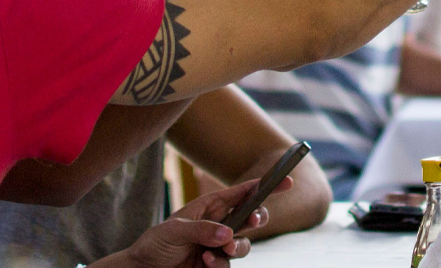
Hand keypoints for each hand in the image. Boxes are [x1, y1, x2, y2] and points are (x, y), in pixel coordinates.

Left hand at [95, 177, 289, 267]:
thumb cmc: (155, 243)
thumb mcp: (173, 230)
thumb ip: (202, 229)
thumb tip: (228, 233)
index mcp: (210, 206)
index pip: (241, 193)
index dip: (263, 185)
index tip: (285, 181)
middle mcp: (219, 225)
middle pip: (251, 218)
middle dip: (257, 218)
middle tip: (253, 221)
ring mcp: (219, 246)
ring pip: (244, 245)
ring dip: (237, 246)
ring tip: (221, 249)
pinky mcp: (215, 265)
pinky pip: (228, 265)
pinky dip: (220, 264)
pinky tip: (206, 261)